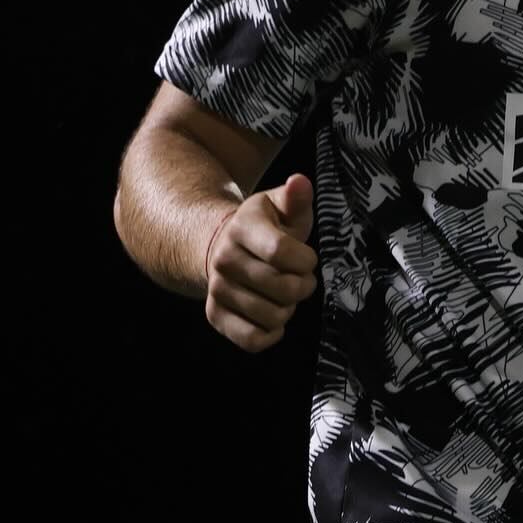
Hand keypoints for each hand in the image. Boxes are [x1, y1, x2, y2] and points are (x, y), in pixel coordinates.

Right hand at [204, 172, 317, 353]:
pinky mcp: (215, 315)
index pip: (282, 253)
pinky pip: (252, 340)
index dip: (306, 261)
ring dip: (289, 309)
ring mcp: (217, 289)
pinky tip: (273, 318)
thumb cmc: (263, 227)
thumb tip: (300, 182)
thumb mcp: (279, 206)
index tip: (307, 258)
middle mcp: (224, 259)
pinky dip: (271, 334)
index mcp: (242, 228)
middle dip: (304, 286)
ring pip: (272, 316)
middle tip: (300, 278)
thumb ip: (295, 198)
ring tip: (284, 295)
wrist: (219, 247)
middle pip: (283, 288)